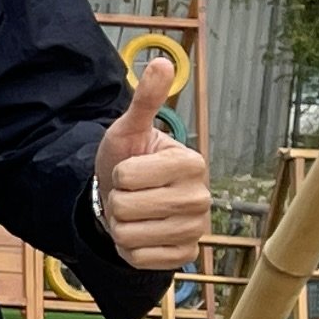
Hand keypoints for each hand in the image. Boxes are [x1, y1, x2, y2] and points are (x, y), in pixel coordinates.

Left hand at [94, 59, 210, 272]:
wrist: (129, 199)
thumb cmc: (129, 161)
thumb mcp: (130, 129)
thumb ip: (145, 100)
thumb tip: (162, 61)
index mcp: (192, 163)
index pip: (126, 176)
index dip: (118, 174)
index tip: (131, 171)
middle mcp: (202, 198)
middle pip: (125, 208)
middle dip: (116, 202)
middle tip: (130, 194)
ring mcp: (196, 230)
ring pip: (128, 235)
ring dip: (120, 225)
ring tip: (134, 213)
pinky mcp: (185, 256)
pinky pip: (137, 258)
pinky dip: (128, 249)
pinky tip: (142, 234)